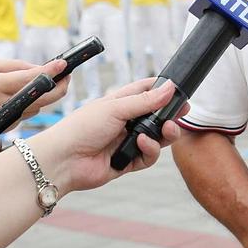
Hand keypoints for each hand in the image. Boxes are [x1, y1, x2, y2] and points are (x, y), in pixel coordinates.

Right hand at [0, 59, 68, 123]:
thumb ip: (14, 66)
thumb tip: (39, 69)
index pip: (29, 79)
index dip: (49, 72)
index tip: (64, 64)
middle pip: (41, 100)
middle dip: (59, 88)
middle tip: (67, 76)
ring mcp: (1, 119)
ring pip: (35, 108)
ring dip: (45, 96)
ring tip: (50, 81)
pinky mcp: (1, 128)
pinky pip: (24, 115)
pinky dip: (30, 104)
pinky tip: (30, 95)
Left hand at [29, 79, 183, 193]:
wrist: (64, 160)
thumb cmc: (82, 128)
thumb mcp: (116, 107)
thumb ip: (146, 100)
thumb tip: (170, 86)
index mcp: (120, 103)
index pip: (146, 91)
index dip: (162, 90)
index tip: (179, 90)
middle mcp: (125, 122)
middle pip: (156, 116)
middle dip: (170, 115)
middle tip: (183, 113)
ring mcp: (126, 142)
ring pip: (157, 138)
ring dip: (165, 134)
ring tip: (167, 130)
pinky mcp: (127, 161)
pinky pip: (148, 157)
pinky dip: (150, 150)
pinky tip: (142, 145)